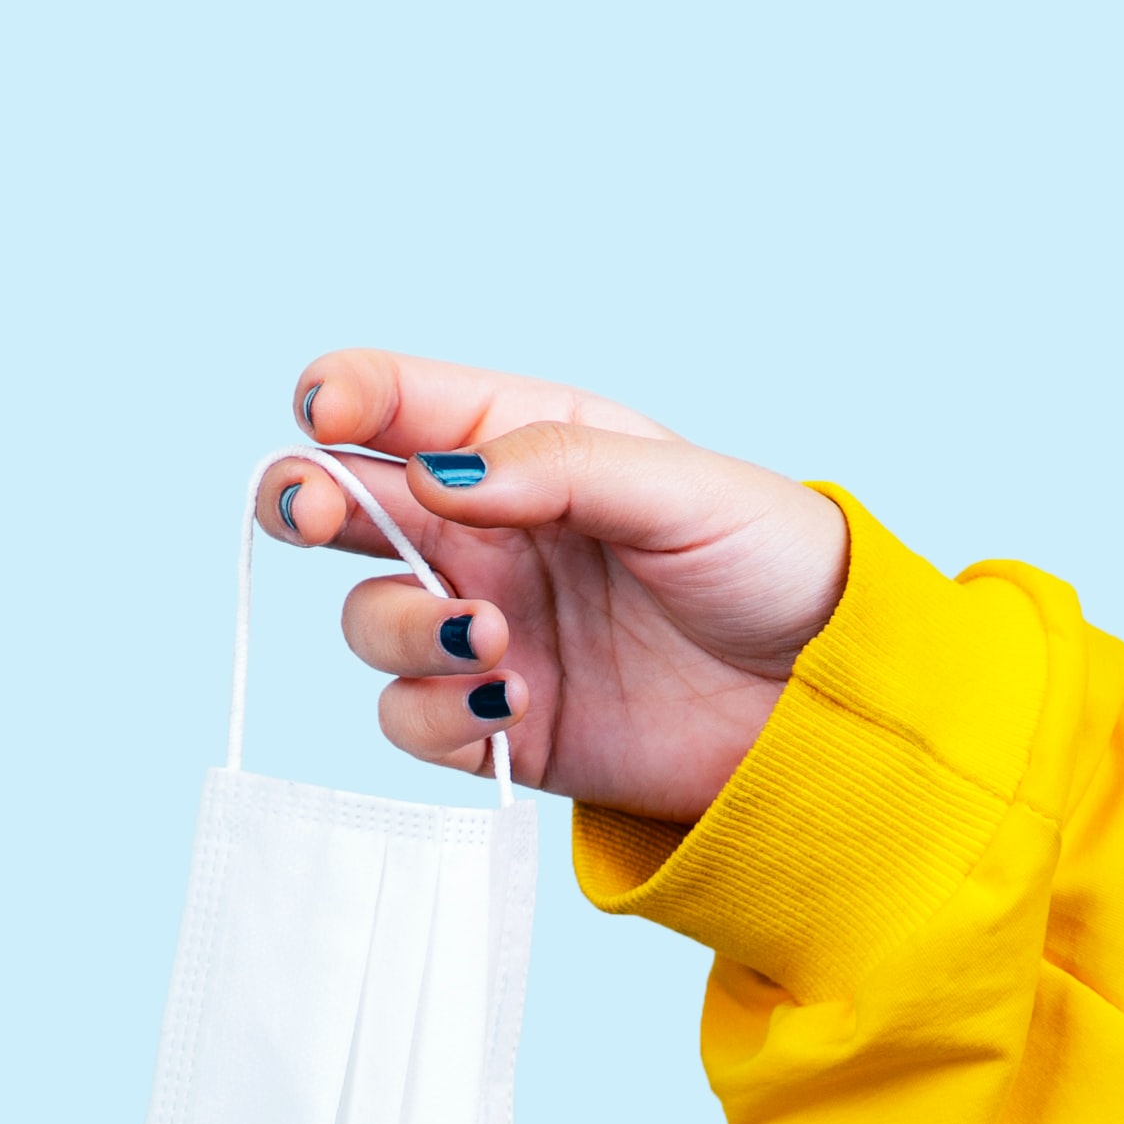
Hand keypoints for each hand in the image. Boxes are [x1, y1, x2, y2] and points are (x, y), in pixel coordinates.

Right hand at [259, 352, 847, 821]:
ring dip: (402, 627)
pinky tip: (507, 703)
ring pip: (369, 621)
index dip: (344, 398)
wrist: (821, 707)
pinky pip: (413, 720)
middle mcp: (486, 535)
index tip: (329, 412)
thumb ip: (560, 467)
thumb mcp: (684, 490)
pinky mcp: (497, 725)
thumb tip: (438, 477)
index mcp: (525, 446)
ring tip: (491, 639)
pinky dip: (437, 715)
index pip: (401, 405)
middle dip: (302, 502)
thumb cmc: (769, 567)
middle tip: (314, 516)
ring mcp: (483, 630)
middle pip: (342, 508)